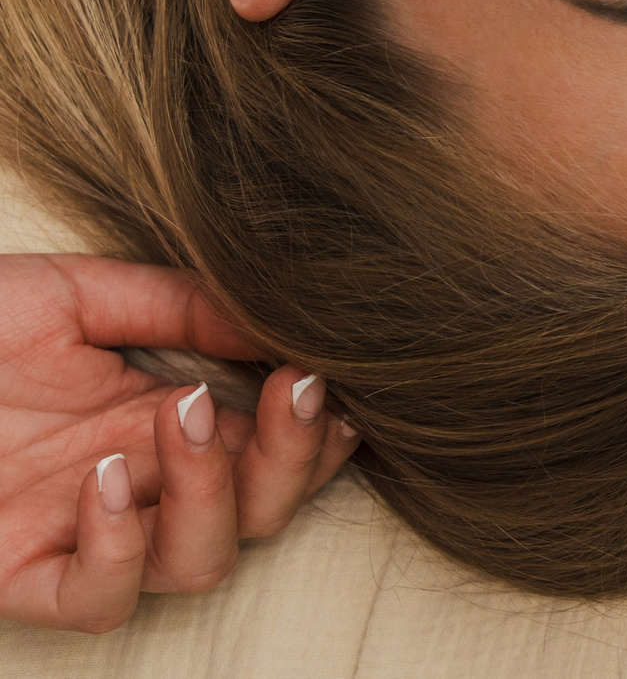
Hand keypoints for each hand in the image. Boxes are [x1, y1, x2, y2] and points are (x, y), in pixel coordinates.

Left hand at [0, 255, 359, 632]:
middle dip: (294, 459)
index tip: (328, 375)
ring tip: (186, 413)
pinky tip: (102, 480)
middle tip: (296, 389)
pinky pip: (97, 600)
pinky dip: (118, 551)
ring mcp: (79, 534)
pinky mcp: (16, 574)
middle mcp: (134, 483)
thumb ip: (176, 303)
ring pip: (197, 563)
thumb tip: (281, 316)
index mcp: (157, 418)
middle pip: (259, 514)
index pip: (271, 446)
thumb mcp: (73, 295)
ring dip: (215, 493)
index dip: (317, 429)